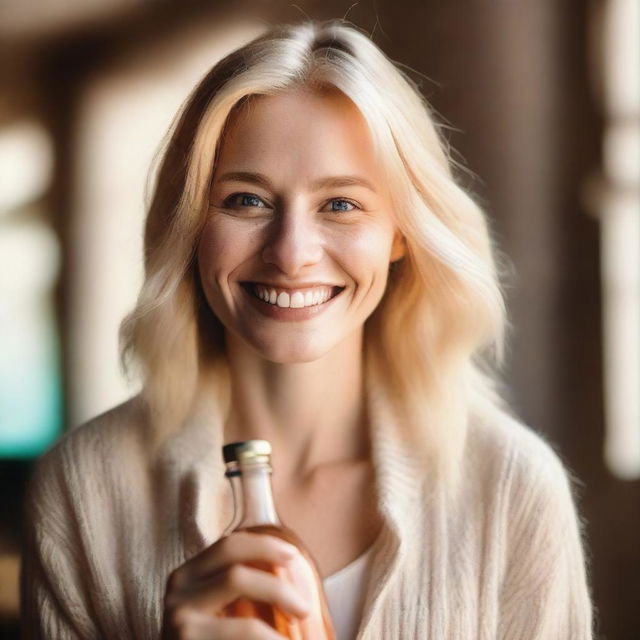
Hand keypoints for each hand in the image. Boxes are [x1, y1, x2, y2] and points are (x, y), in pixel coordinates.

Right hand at [160, 530, 309, 638]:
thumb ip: (236, 588)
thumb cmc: (208, 637)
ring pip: (243, 610)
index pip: (228, 545)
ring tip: (298, 636)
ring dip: (278, 623)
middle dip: (277, 587)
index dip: (264, 545)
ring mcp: (179, 622)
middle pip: (236, 572)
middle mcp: (178, 592)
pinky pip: (245, 637)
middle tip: (305, 608)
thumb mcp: (213, 609)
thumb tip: (291, 573)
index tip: (294, 555)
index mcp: (187, 575)